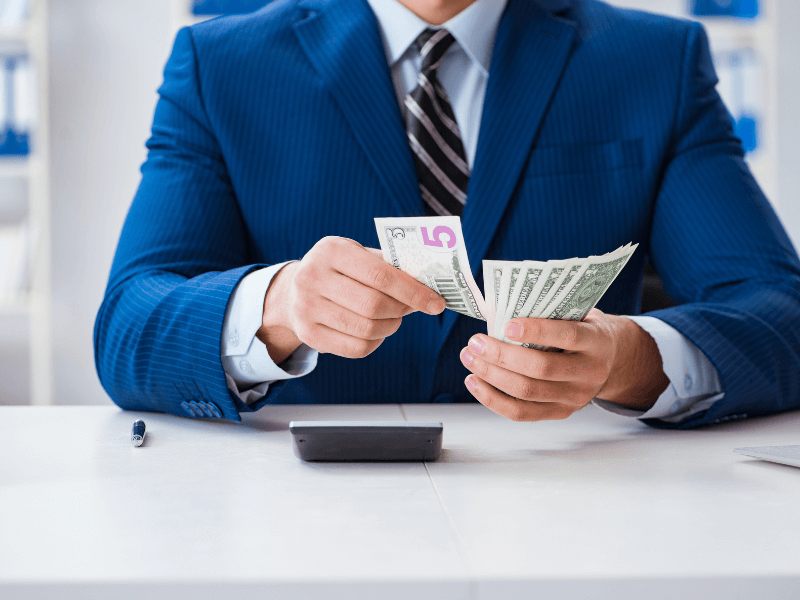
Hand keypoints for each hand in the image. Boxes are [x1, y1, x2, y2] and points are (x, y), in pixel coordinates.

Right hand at [258, 236, 445, 363]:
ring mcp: (306, 308)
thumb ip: (390, 266)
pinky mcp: (308, 334)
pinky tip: (376, 330)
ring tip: (393, 317)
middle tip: (412, 308)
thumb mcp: (358, 255)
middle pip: (374, 305)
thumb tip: (430, 285)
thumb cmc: (340, 270)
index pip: (381, 275)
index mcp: (331, 250)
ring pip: (367, 329)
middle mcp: (313, 277)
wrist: (294, 289)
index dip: (413, 291)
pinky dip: (376, 341)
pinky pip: (356, 348)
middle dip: (402, 309)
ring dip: (390, 326)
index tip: (436, 302)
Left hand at [459, 309, 669, 421]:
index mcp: (596, 341)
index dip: (536, 330)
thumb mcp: (577, 315)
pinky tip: (474, 382)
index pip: (568, 336)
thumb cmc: (582, 330)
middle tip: (475, 342)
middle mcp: (589, 373)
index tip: (506, 324)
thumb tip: (499, 310)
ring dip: (491, 375)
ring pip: (527, 392)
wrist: (610, 360)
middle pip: (541, 369)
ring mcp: (575, 398)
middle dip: (501, 355)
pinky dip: (492, 399)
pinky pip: (520, 413)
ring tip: (469, 358)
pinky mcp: (559, 413)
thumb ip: (549, 313)